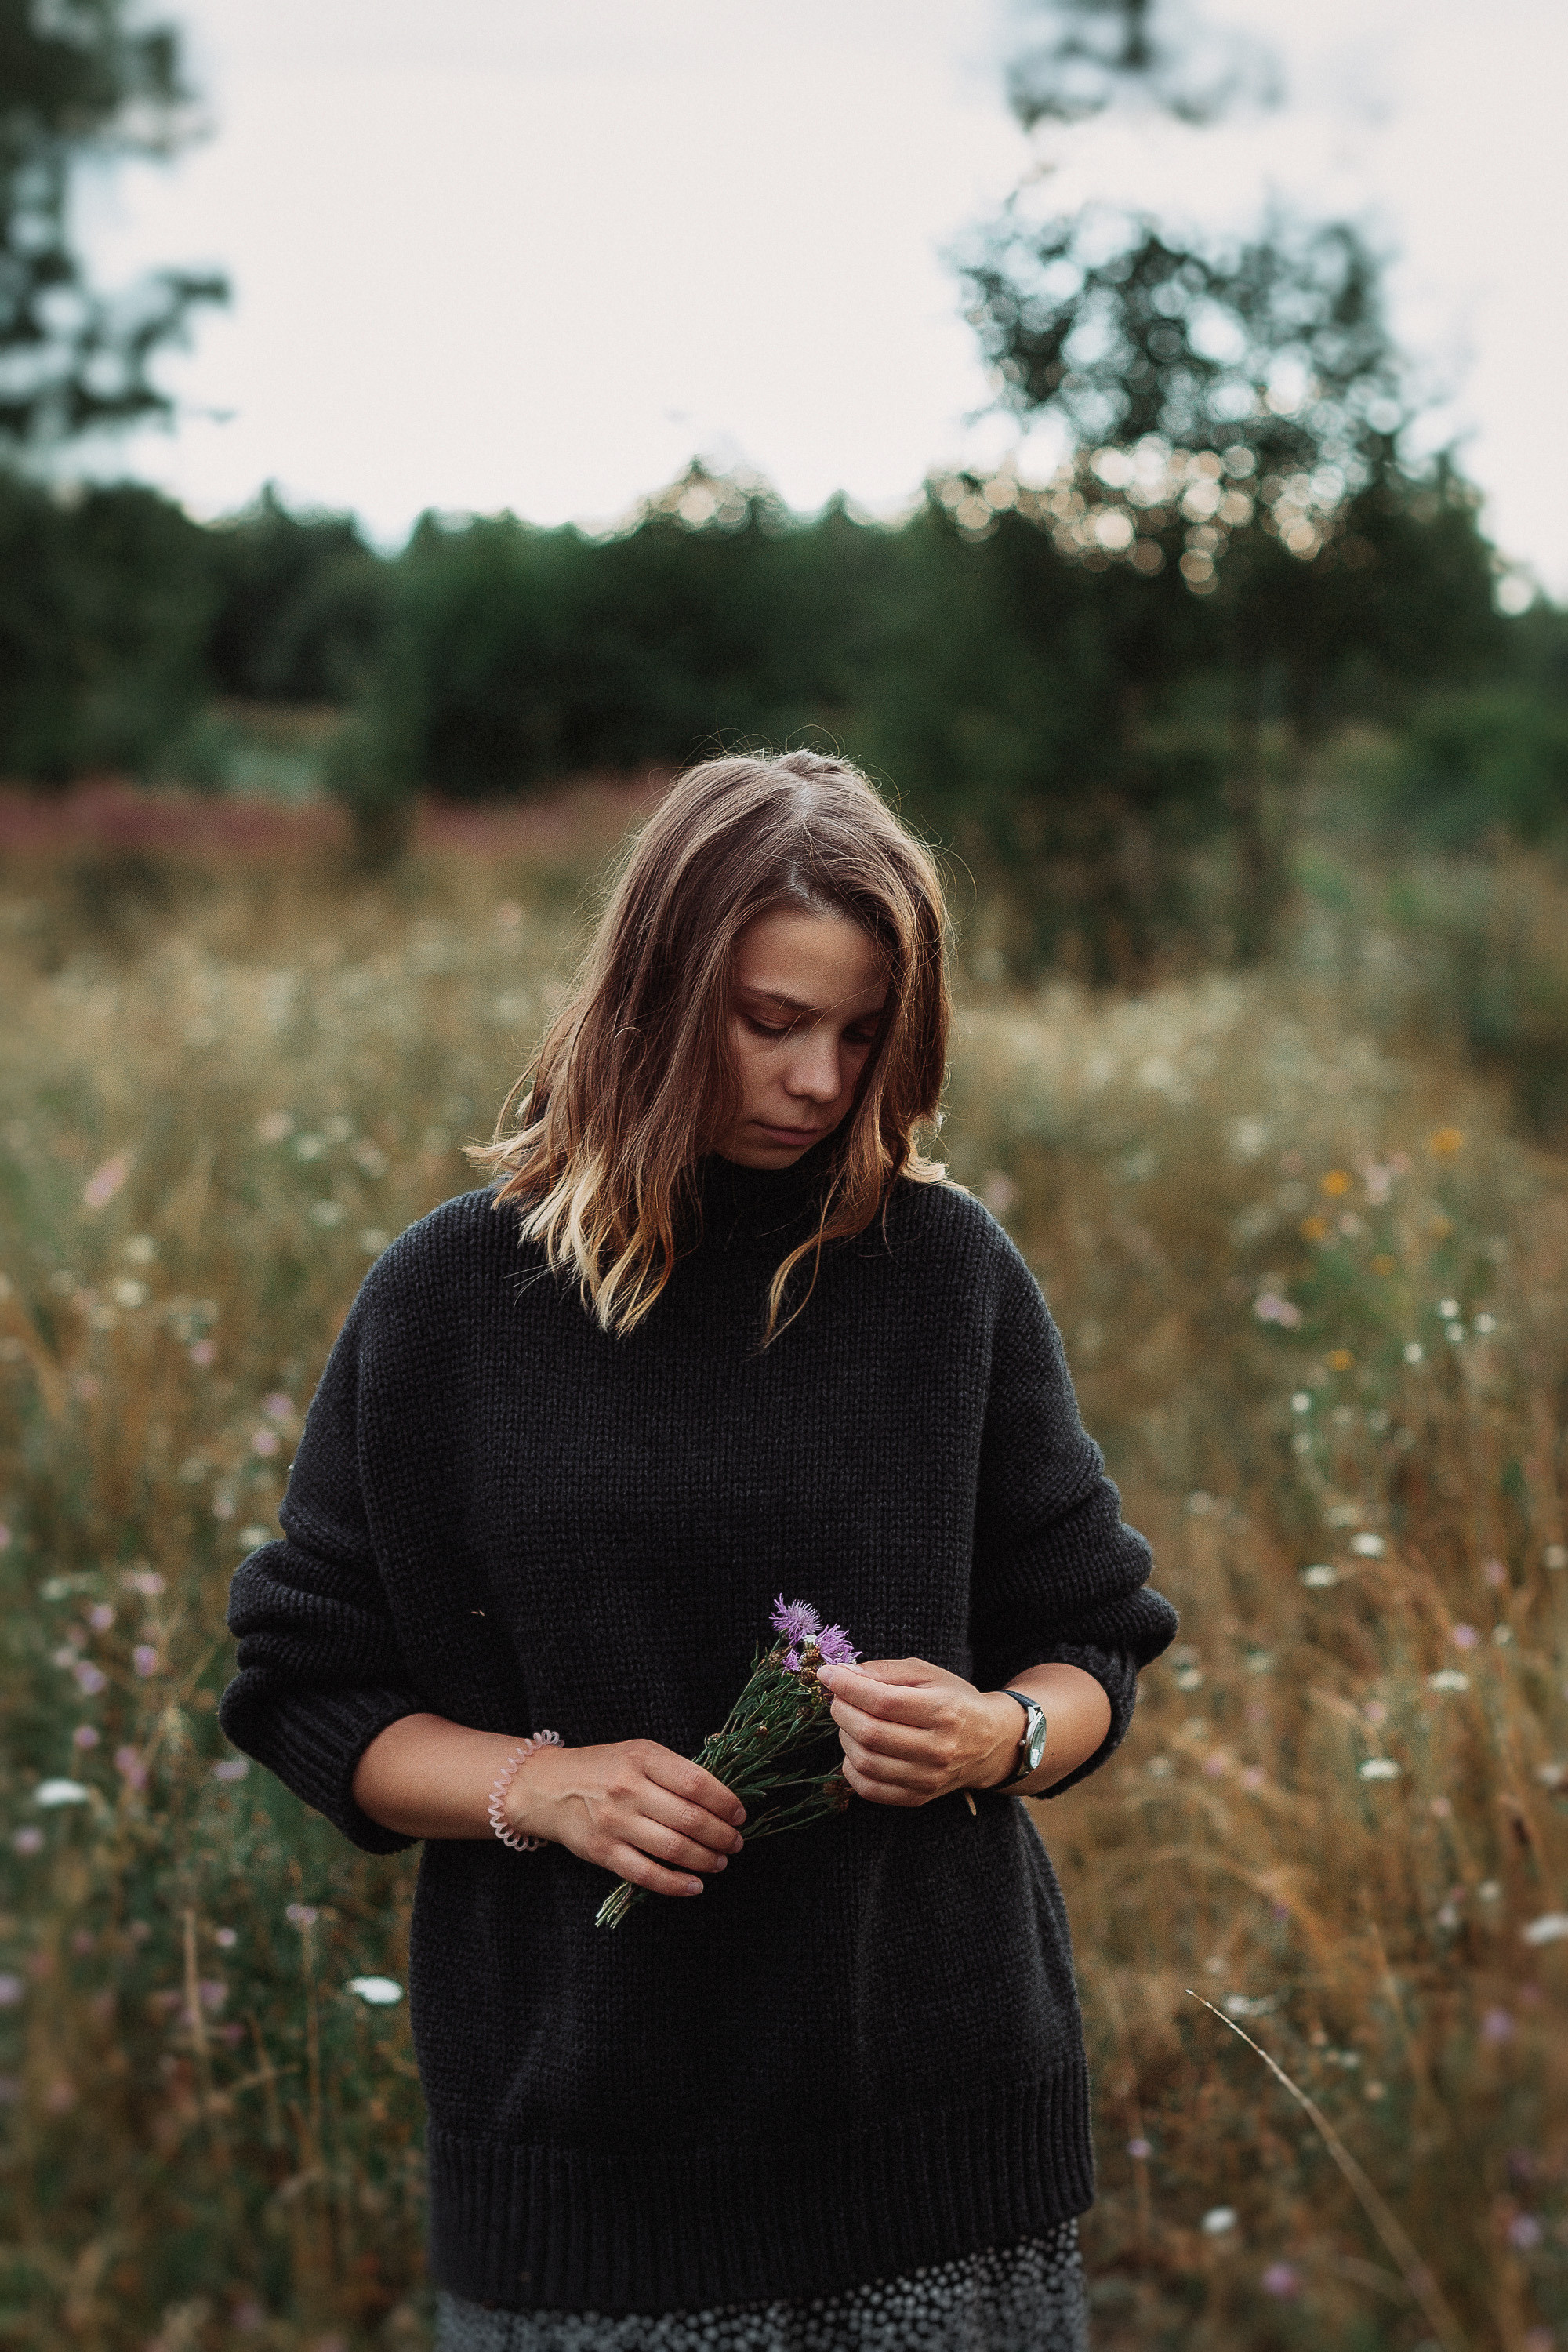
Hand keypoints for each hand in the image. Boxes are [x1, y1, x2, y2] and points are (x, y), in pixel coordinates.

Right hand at [508, 1740, 745, 1897]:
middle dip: (722, 1835)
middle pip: (690, 1819)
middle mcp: (628, 1789)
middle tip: (735, 1842)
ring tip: (721, 1861)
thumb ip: (674, 1771)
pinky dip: (677, 1884)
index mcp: (642, 1758)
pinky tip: (696, 1885)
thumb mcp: (638, 1754)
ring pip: (673, 1848)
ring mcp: (614, 1822)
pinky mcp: (603, 1852)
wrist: (547, 1787)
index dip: (725, 1803)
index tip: (739, 1815)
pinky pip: (647, 1874)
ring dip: (706, 1859)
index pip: (697, 1783)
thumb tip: (721, 1800)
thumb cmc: (602, 1769)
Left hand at [814, 1657, 1020, 1807]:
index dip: (847, 1687)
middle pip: (870, 1733)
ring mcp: (928, 1778)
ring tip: (851, 1721)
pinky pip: (869, 1789)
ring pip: (866, 1762)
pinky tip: (857, 1749)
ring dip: (845, 1737)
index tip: (828, 1675)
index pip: (882, 1702)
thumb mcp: (926, 1673)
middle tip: (839, 1697)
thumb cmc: (953, 1700)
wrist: (988, 1741)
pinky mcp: (918, 1797)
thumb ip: (884, 1670)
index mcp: (943, 1710)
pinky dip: (852, 1768)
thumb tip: (841, 1674)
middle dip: (842, 1710)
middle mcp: (938, 1748)